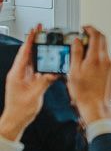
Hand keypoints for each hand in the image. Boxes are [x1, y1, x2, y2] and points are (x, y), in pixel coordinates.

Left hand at [0, 26, 56, 141]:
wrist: (15, 120)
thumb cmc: (20, 110)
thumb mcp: (34, 95)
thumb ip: (45, 82)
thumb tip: (55, 72)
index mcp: (17, 74)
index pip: (24, 53)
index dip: (30, 40)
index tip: (35, 30)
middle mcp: (19, 73)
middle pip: (27, 52)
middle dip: (34, 40)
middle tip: (41, 30)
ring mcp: (23, 77)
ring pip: (31, 59)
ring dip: (38, 49)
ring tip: (45, 40)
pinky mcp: (28, 81)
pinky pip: (36, 67)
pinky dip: (42, 60)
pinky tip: (48, 57)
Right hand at [67, 26, 110, 124]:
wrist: (96, 107)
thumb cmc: (83, 93)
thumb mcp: (73, 71)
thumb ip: (76, 53)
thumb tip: (76, 40)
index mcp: (96, 58)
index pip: (96, 35)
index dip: (90, 29)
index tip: (84, 28)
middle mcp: (107, 60)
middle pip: (103, 40)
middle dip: (93, 36)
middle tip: (82, 39)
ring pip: (104, 50)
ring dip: (95, 49)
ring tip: (83, 57)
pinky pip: (106, 60)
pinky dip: (98, 58)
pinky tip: (90, 67)